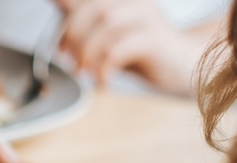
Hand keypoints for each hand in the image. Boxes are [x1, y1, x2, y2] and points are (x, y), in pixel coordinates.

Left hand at [55, 0, 217, 95]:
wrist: (180, 64)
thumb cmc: (139, 51)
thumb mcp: (106, 39)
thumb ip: (83, 33)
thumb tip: (57, 41)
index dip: (62, 5)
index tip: (56, 40)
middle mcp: (132, 1)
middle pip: (91, 7)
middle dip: (72, 35)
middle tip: (68, 60)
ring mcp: (146, 18)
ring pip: (107, 23)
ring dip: (87, 51)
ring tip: (84, 71)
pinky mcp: (155, 41)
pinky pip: (121, 49)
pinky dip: (104, 67)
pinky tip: (101, 80)